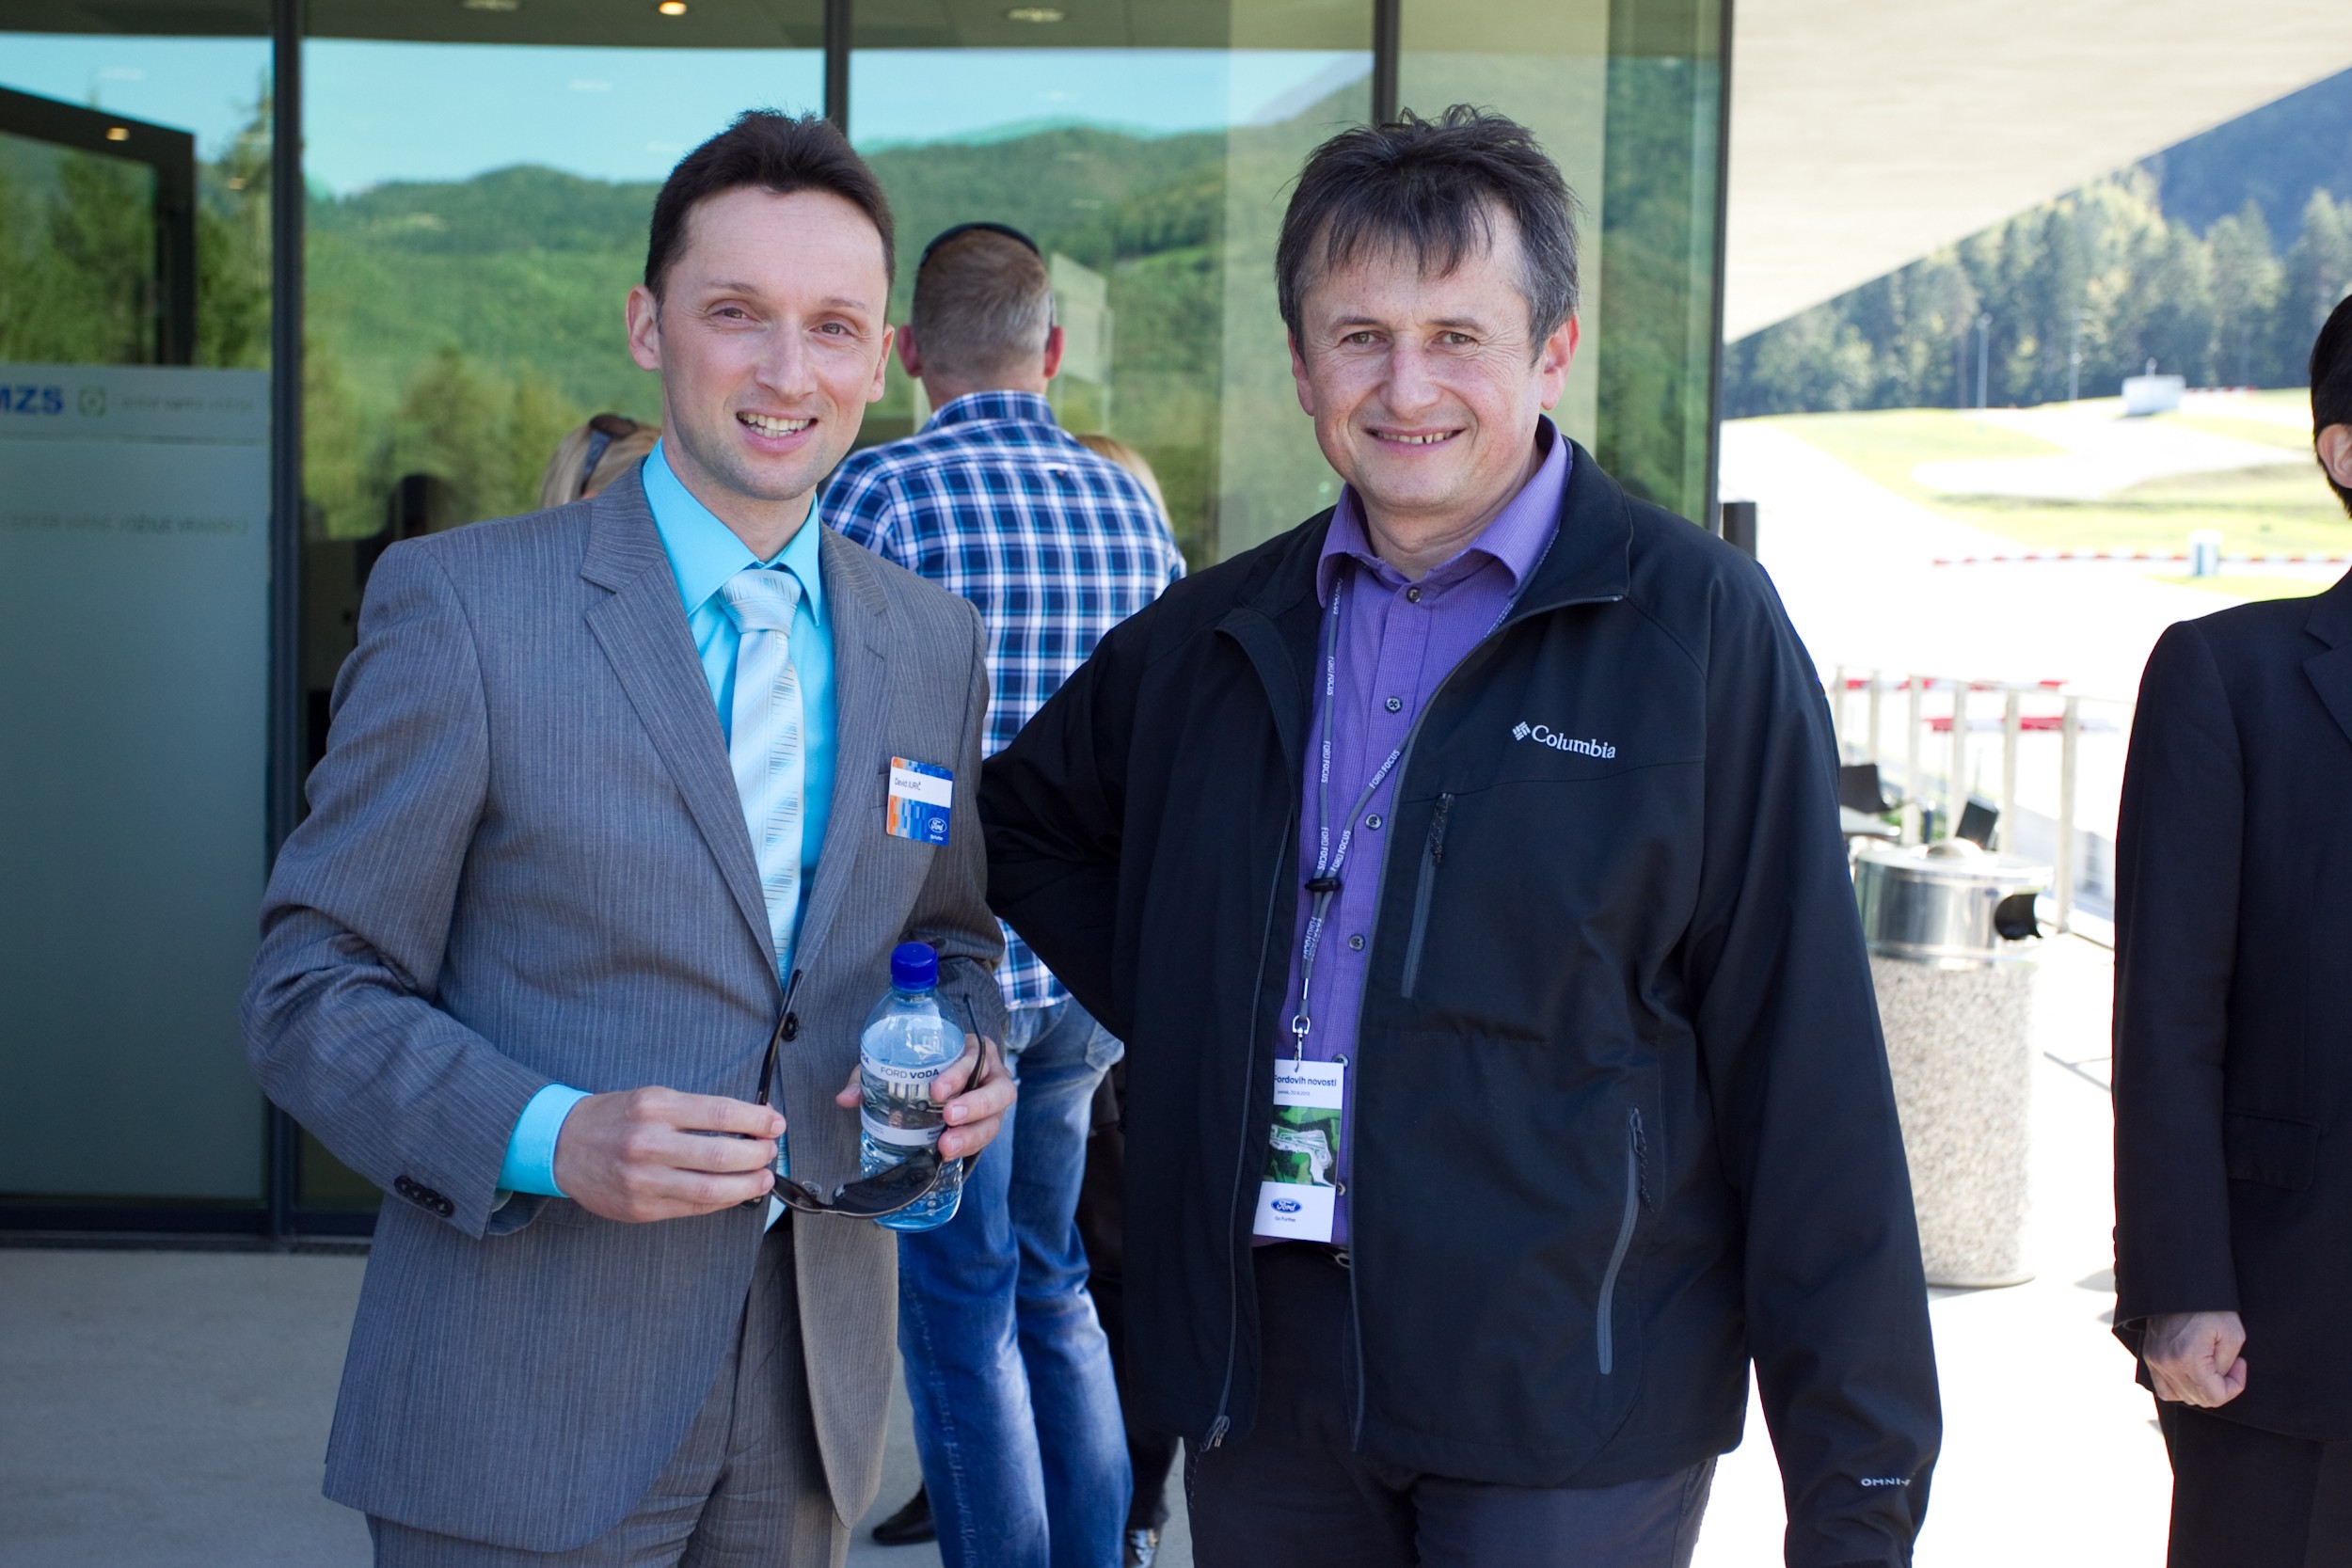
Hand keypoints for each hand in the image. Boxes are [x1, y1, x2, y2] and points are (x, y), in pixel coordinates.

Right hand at [553, 1087, 783, 1222]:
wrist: (563, 1145)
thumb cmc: (614, 1118)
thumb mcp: (653, 1098)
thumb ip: (698, 1110)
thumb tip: (749, 1121)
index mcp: (656, 1108)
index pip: (722, 1113)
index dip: (758, 1120)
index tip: (775, 1123)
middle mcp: (650, 1143)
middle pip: (723, 1154)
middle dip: (758, 1154)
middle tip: (770, 1151)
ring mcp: (644, 1180)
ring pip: (712, 1188)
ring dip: (748, 1184)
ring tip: (762, 1177)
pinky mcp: (641, 1208)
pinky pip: (693, 1207)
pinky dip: (722, 1201)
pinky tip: (735, 1192)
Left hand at [834, 1033, 1014, 1161]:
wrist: (947, 1081)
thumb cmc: (926, 1067)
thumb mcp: (900, 1064)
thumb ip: (873, 1077)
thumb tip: (845, 1098)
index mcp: (973, 1051)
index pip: (975, 1057)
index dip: (959, 1074)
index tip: (937, 1091)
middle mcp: (992, 1076)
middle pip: (999, 1091)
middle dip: (975, 1106)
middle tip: (948, 1118)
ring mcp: (993, 1104)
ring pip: (995, 1120)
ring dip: (972, 1135)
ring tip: (946, 1147)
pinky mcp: (988, 1125)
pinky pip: (984, 1138)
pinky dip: (967, 1147)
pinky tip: (947, 1155)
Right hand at [2143, 1310, 2248, 1406]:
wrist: (2183, 1287)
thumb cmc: (2212, 1308)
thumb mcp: (2234, 1336)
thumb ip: (2227, 1368)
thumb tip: (2220, 1380)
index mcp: (2189, 1359)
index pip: (2215, 1398)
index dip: (2234, 1386)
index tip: (2240, 1365)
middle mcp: (2167, 1363)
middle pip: (2199, 1399)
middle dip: (2219, 1386)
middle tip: (2227, 1363)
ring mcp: (2155, 1361)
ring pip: (2182, 1396)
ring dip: (2201, 1388)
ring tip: (2210, 1367)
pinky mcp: (2150, 1356)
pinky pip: (2164, 1388)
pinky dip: (2180, 1388)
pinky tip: (2193, 1373)